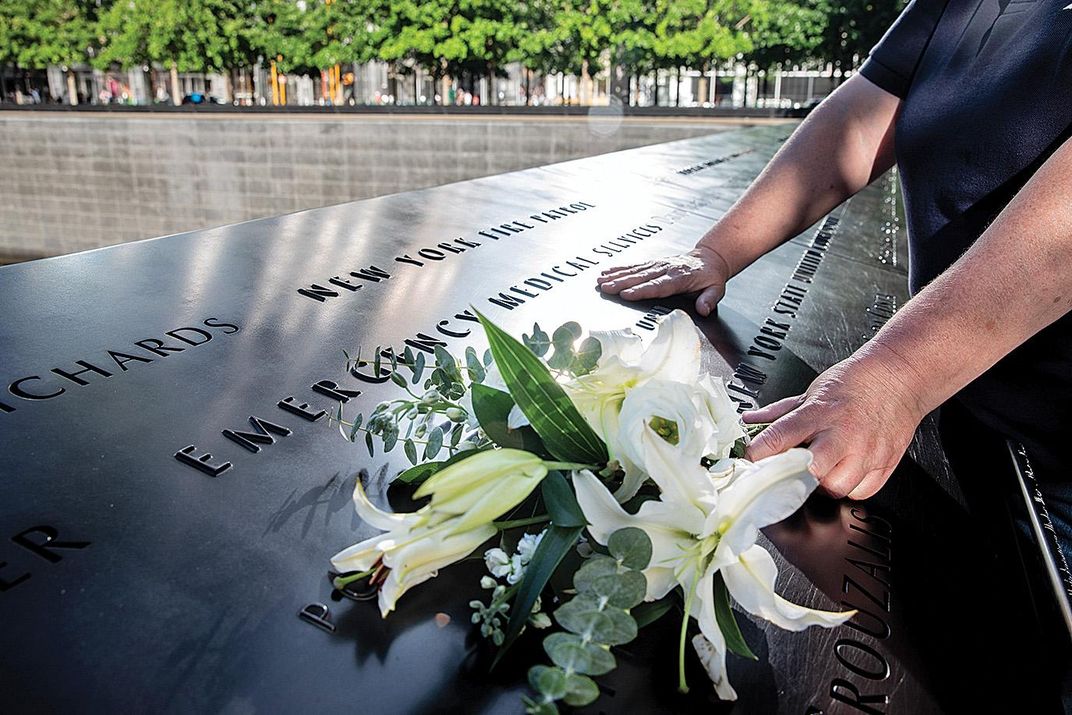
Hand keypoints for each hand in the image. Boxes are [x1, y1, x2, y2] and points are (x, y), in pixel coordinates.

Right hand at [596, 245, 731, 316]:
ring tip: (601, 281)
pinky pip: (635, 266)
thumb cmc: (710, 276)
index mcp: (681, 277)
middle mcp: (667, 269)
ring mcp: (658, 264)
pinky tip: (607, 272)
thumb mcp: (717, 289)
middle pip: (642, 277)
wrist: (709, 258)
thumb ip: (709, 299)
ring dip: (617, 275)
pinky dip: (620, 268)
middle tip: (606, 287)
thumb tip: (703, 309)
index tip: (626, 295)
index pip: (658, 285)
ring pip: (635, 271)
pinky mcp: (653, 263)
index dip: (642, 290)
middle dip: (622, 282)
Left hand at [742, 351, 927, 498]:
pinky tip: (845, 472)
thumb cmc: (855, 383)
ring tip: (821, 470)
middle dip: (796, 476)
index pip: (781, 437)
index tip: (750, 461)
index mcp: (819, 413)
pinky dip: (851, 487)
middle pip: (812, 471)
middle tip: (790, 471)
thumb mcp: (811, 392)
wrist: (898, 377)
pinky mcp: (886, 462)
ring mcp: (867, 451)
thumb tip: (751, 421)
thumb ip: (779, 412)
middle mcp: (843, 434)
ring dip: (824, 484)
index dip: (760, 452)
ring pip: (838, 487)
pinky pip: (862, 491)